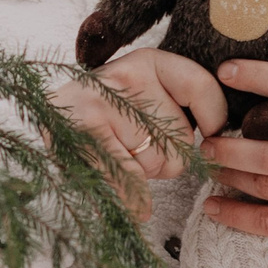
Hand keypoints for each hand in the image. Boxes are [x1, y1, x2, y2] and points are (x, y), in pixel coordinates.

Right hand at [53, 49, 226, 210]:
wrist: (47, 113)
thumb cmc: (108, 110)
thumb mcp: (146, 92)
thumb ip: (184, 104)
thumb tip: (221, 139)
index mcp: (147, 61)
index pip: (201, 88)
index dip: (214, 118)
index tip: (209, 135)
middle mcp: (125, 76)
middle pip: (181, 139)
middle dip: (168, 157)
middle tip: (141, 151)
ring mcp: (101, 104)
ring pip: (158, 163)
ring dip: (146, 174)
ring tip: (120, 158)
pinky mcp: (83, 134)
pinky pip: (129, 178)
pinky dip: (135, 199)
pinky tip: (134, 206)